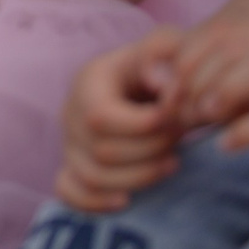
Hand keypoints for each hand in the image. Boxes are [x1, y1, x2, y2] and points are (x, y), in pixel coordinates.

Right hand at [55, 27, 190, 210]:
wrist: (152, 82)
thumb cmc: (161, 65)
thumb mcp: (167, 46)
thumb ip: (164, 53)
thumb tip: (160, 85)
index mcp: (87, 81)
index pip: (100, 115)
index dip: (141, 126)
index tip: (174, 118)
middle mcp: (70, 112)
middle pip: (100, 150)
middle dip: (149, 151)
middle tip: (180, 139)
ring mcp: (69, 143)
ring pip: (91, 176)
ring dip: (138, 178)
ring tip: (173, 162)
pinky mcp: (72, 167)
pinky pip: (68, 191)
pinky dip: (94, 202)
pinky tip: (127, 200)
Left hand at [171, 20, 248, 201]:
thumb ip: (211, 87)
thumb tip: (158, 83)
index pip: (219, 33)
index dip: (182, 58)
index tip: (161, 94)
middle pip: (237, 44)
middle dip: (195, 75)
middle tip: (174, 112)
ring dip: (223, 89)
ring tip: (200, 117)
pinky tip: (226, 145)